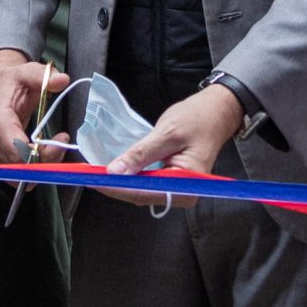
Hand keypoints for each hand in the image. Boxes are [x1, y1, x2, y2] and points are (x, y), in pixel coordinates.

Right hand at [0, 50, 67, 165]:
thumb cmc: (10, 82)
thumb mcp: (27, 72)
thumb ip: (44, 76)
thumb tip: (62, 80)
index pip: (16, 151)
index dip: (41, 154)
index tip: (60, 141)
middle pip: (19, 166)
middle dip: (45, 160)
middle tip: (61, 143)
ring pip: (17, 175)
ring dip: (40, 167)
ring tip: (53, 147)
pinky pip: (13, 175)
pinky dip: (31, 170)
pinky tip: (41, 154)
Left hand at [103, 84, 244, 207]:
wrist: (217, 112)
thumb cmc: (197, 119)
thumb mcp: (166, 133)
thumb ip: (141, 154)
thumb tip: (115, 172)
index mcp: (186, 187)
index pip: (142, 192)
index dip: (115, 186)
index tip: (92, 178)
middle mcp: (182, 194)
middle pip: (140, 194)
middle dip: (114, 185)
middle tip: (88, 173)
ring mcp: (176, 189)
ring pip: (141, 190)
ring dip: (120, 181)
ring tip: (96, 170)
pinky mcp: (171, 181)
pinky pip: (146, 183)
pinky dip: (130, 176)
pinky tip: (115, 168)